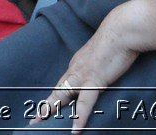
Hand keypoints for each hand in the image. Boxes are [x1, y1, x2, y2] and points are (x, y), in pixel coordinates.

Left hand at [37, 12, 140, 133]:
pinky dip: (80, 117)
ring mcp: (83, 75)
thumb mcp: (102, 55)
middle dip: (45, 107)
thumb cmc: (117, 39)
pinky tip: (76, 130)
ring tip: (40, 123)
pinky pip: (86, 102)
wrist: (122, 29)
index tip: (44, 108)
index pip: (62, 84)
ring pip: (63, 96)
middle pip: (57, 91)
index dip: (53, 97)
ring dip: (51, 110)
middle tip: (33, 120)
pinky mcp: (95, 79)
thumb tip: (100, 74)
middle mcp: (76, 70)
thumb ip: (97, 66)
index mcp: (77, 65)